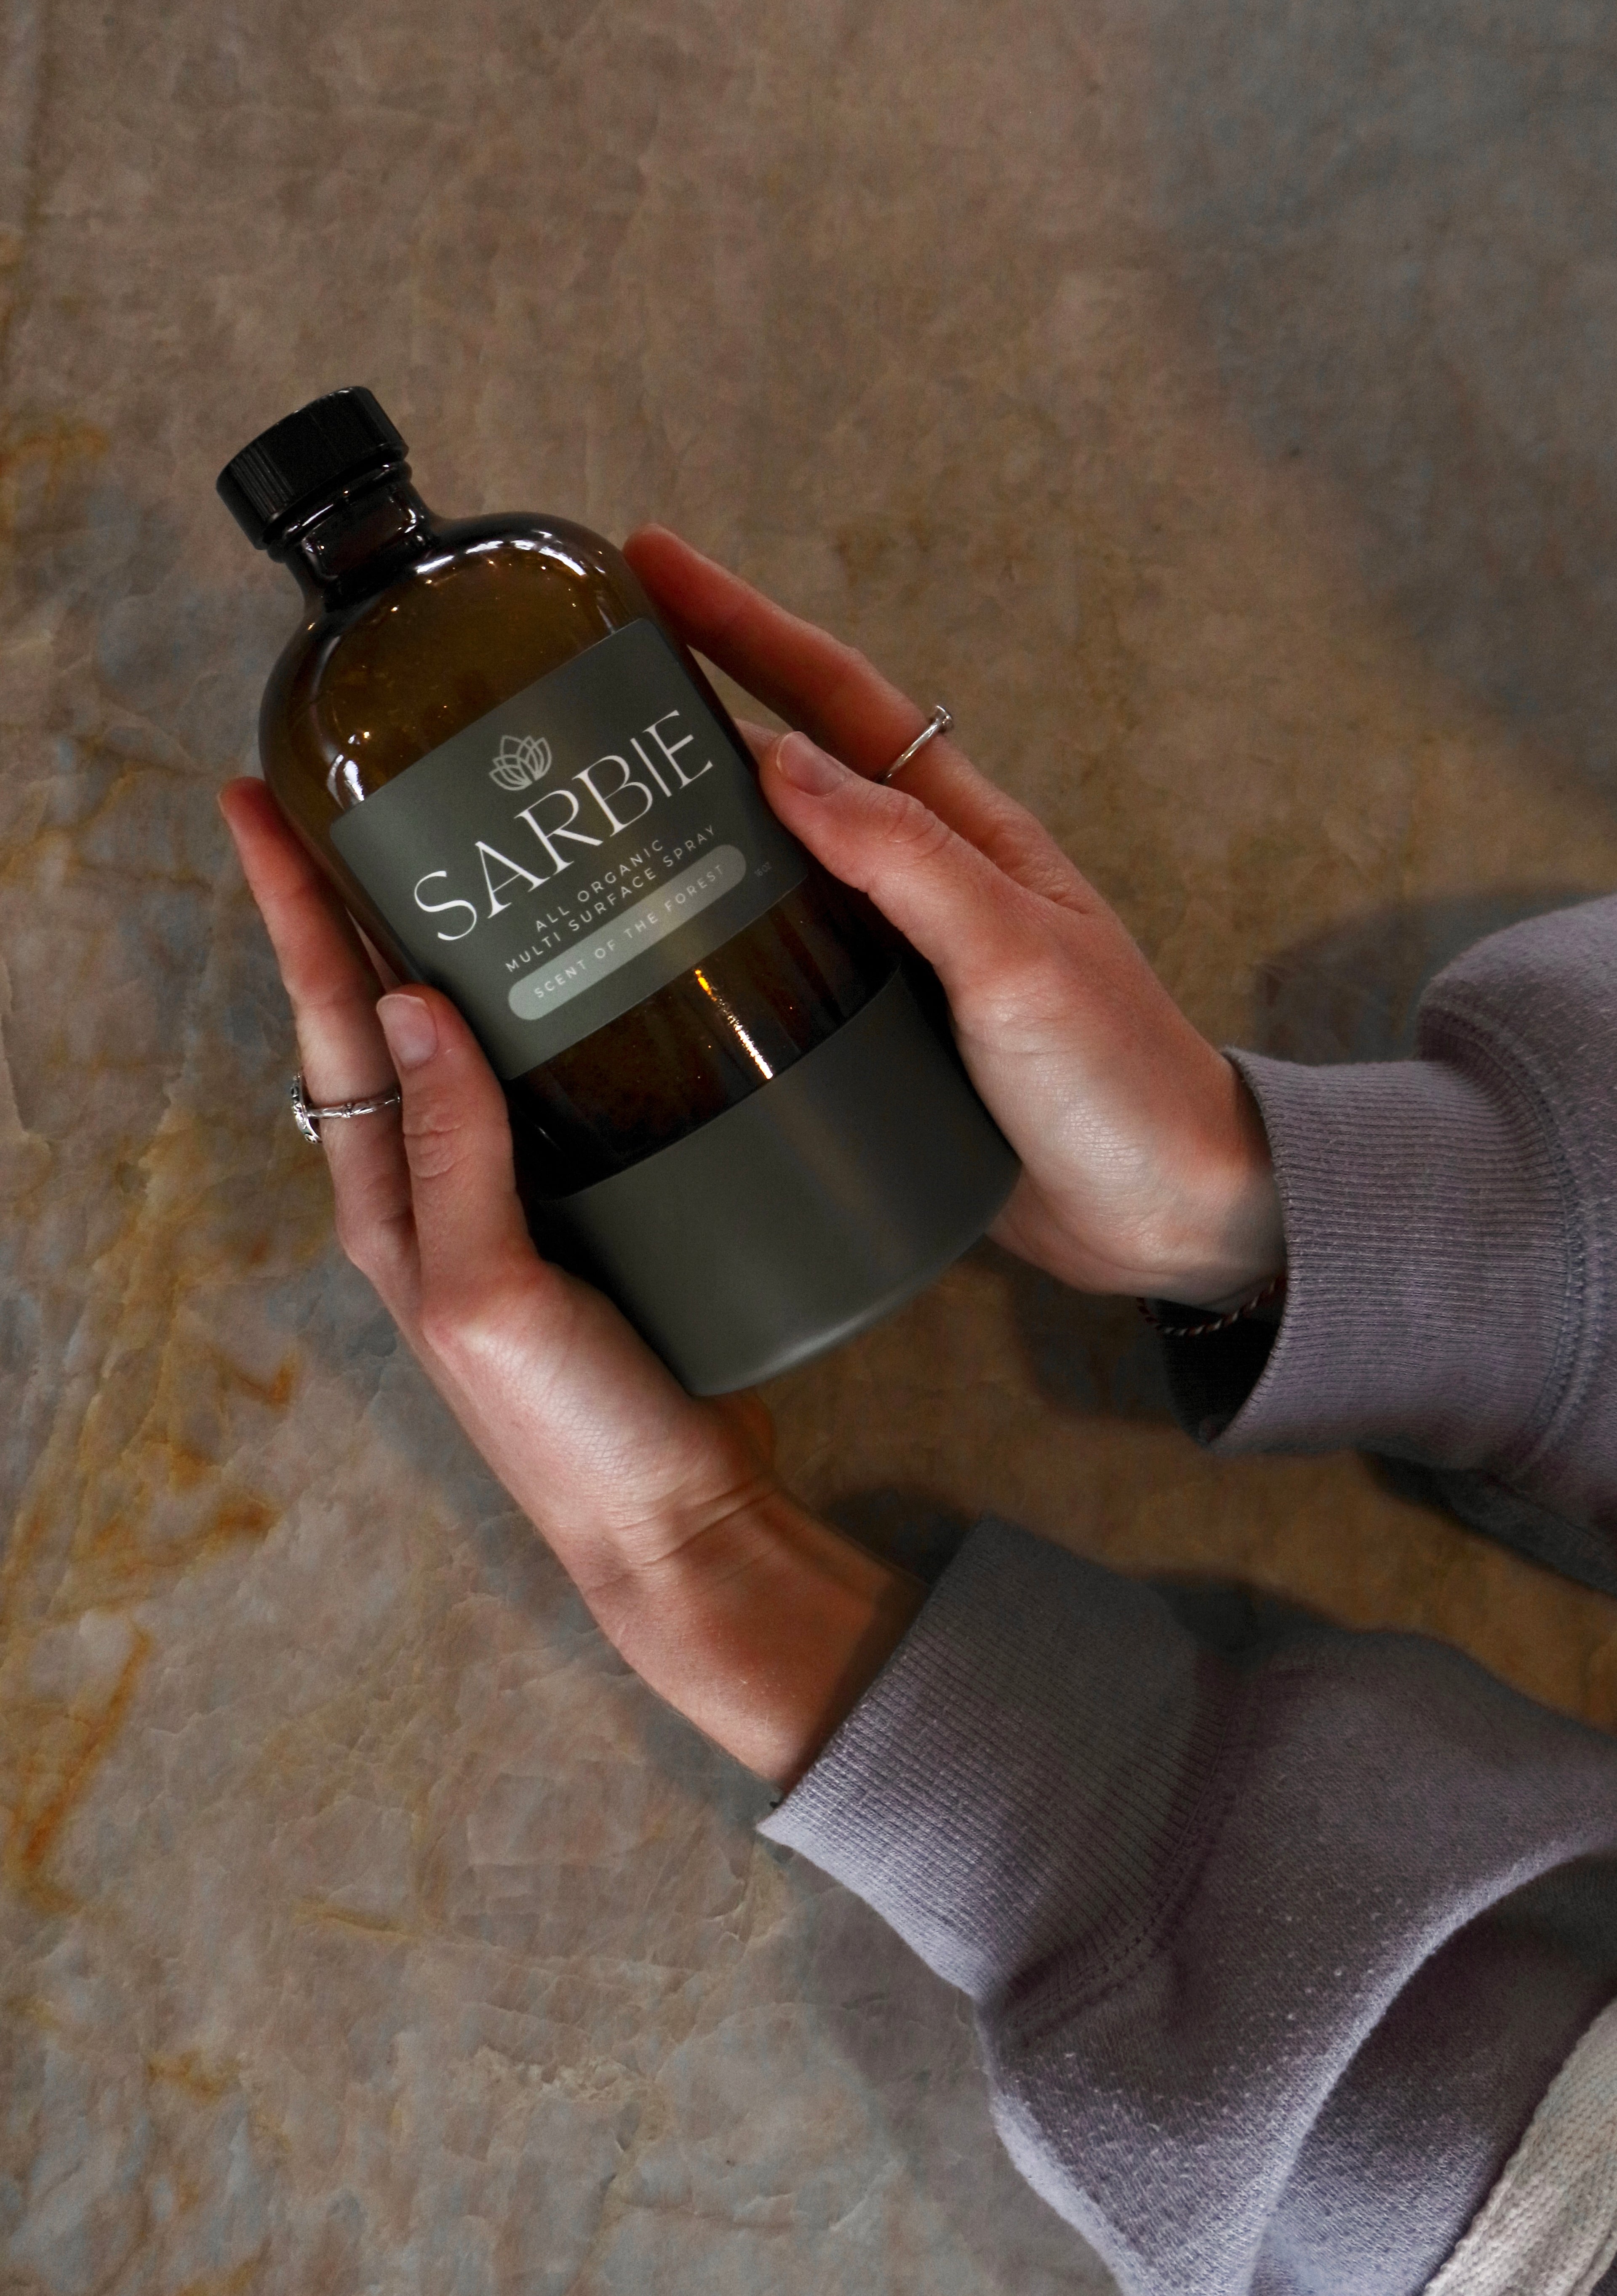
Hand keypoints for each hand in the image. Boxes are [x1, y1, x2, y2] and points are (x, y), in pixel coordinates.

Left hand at [219, 779, 922, 1787]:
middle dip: (344, 897)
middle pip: (373, 1011)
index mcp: (393, 1207)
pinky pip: (545, 1076)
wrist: (679, 1520)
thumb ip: (457, 1159)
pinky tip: (582, 956)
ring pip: (457, 1034)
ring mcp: (512, 1190)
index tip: (251, 802)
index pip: (327, 1024)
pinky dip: (541, 1001)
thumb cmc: (576, 1432)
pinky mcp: (591, 1197)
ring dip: (440, 933)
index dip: (289, 909)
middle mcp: (437, 1187)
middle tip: (349, 784)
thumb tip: (414, 1004)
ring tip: (455, 838)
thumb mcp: (496, 1298)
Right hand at [623, 529, 1284, 1308]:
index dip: (741, 625)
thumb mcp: (1015, 957)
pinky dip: (705, 949)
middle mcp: (918, 882)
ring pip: (765, 871)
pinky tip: (639, 964)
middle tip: (572, 687)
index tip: (649, 563)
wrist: (1165, 1213)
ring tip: (573, 813)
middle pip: (785, 769)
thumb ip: (907, 862)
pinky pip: (771, 972)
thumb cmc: (1117, 1077)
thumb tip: (780, 761)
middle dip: (687, 712)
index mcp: (963, 833)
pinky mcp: (870, 1041)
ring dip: (681, 831)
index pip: (834, 698)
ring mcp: (890, 960)